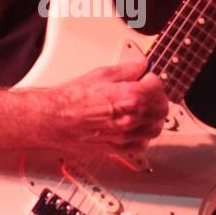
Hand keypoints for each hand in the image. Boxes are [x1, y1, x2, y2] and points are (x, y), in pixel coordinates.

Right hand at [46, 58, 168, 151]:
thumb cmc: (71, 99)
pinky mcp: (117, 149)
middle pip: (161, 110)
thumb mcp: (101, 74)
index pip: (157, 87)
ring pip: (155, 129)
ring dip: (153, 117)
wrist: (54, 119)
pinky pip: (142, 145)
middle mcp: (130, 119)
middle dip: (156, 97)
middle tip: (147, 90)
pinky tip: (134, 125)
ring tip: (143, 108)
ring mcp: (124, 136)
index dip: (152, 79)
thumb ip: (127, 70)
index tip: (146, 77)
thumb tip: (141, 66)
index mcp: (128, 98)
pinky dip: (143, 135)